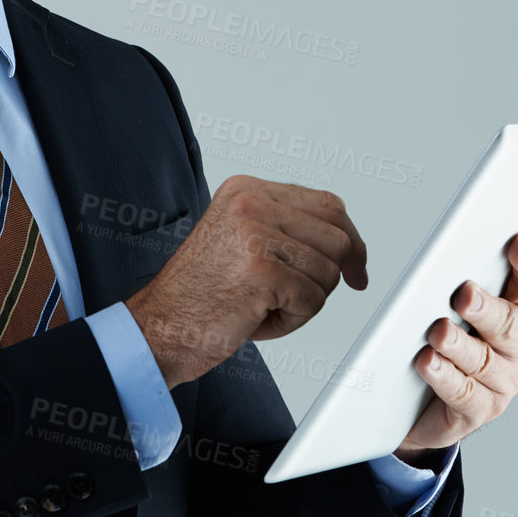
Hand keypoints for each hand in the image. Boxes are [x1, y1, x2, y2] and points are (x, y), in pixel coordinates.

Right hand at [124, 175, 368, 387]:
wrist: (160, 327)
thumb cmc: (199, 293)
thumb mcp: (240, 239)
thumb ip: (285, 228)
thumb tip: (347, 242)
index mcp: (248, 189)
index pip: (328, 205)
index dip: (351, 241)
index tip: (357, 269)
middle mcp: (252, 203)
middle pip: (337, 237)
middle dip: (331, 276)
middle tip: (300, 297)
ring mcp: (256, 234)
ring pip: (328, 273)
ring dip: (304, 302)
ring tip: (264, 305)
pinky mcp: (261, 269)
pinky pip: (312, 300)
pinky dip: (292, 320)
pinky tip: (258, 318)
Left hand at [392, 232, 517, 466]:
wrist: (418, 403)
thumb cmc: (441, 342)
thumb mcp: (451, 308)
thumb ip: (454, 284)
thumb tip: (439, 260)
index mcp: (517, 310)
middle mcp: (517, 345)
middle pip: (509, 323)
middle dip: (487, 308)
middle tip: (465, 294)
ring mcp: (503, 381)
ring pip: (485, 360)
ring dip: (460, 345)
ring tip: (438, 333)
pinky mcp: (480, 410)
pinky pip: (464, 393)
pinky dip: (444, 377)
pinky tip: (427, 363)